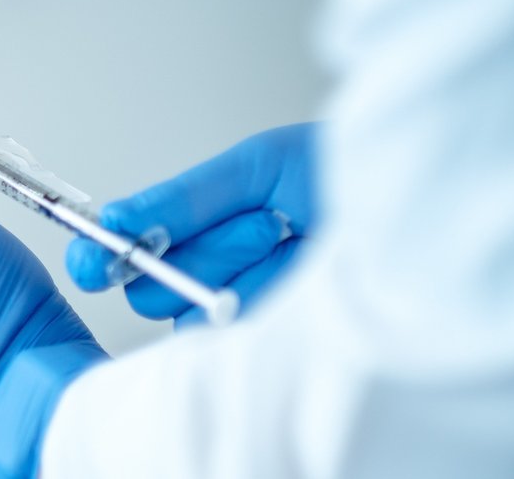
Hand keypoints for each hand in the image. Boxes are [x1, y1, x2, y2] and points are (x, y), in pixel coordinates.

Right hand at [66, 123, 317, 325]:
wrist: (416, 206)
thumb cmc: (341, 175)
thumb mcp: (257, 169)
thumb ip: (184, 198)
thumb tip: (118, 219)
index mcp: (194, 224)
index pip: (127, 248)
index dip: (105, 255)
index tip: (97, 261)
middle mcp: (207, 271)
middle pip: (153, 288)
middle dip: (208, 251)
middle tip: (264, 223)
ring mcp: (236, 311)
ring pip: (193, 312)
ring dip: (248, 269)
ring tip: (297, 241)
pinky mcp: (265, 344)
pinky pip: (234, 335)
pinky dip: (269, 297)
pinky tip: (305, 277)